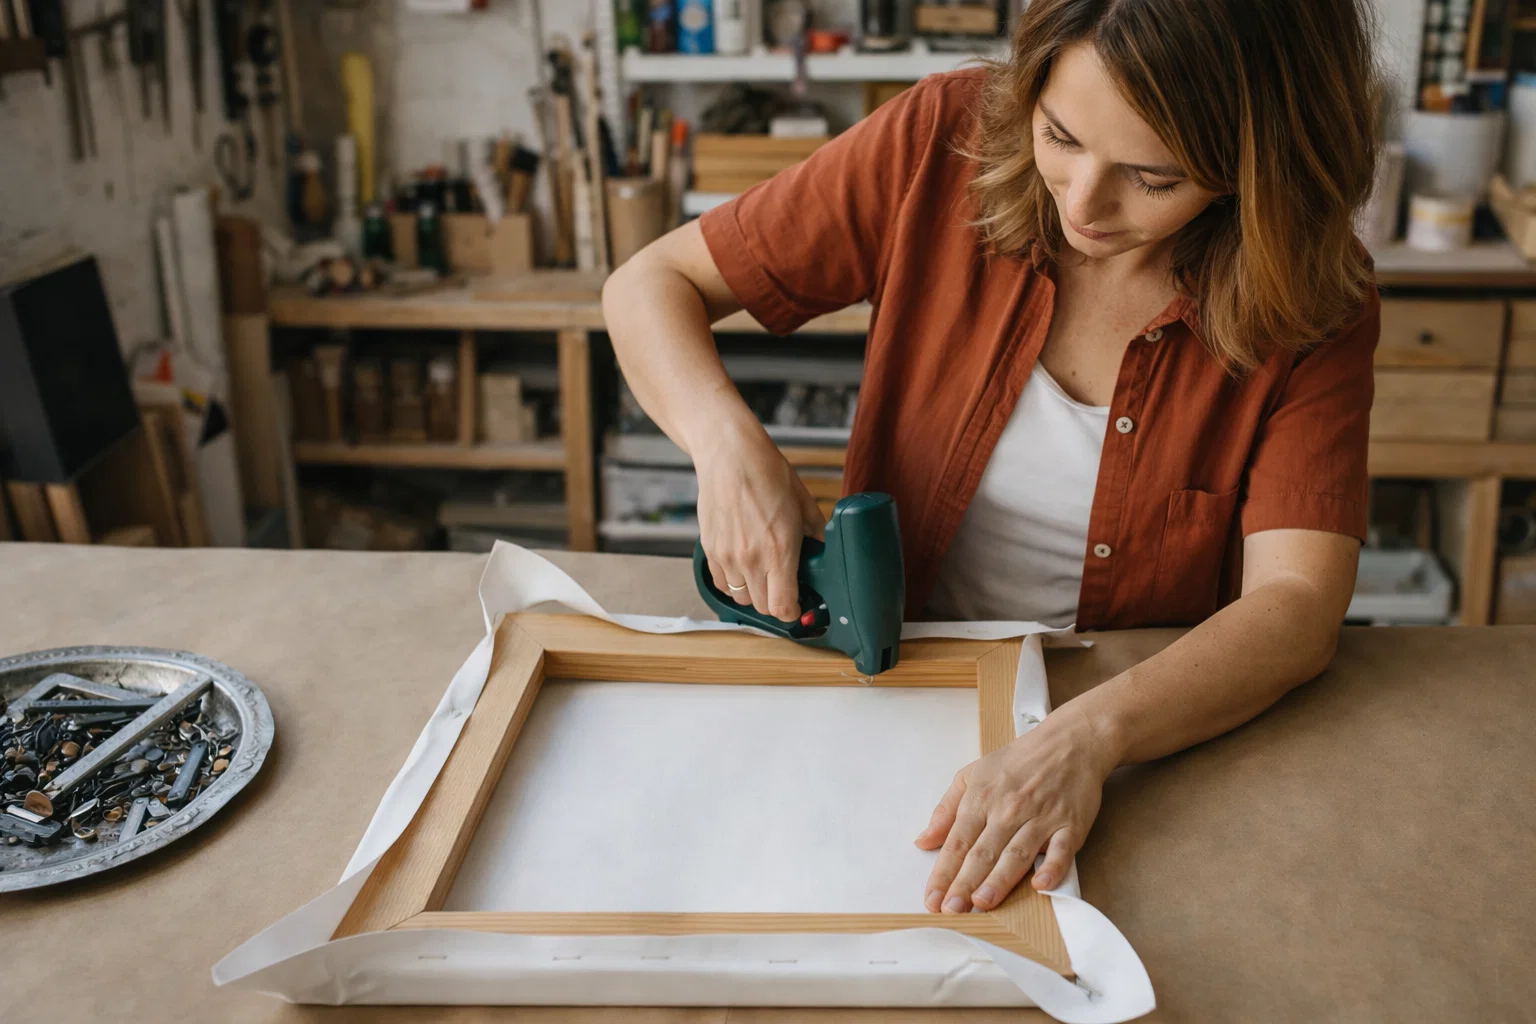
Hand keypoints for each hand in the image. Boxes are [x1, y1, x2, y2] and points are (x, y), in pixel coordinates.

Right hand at [694, 418, 824, 621]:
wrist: (730, 455)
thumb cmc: (767, 473)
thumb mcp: (803, 503)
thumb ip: (816, 534)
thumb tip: (825, 551)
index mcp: (779, 550)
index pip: (782, 606)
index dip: (793, 612)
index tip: (799, 606)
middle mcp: (750, 558)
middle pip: (762, 606)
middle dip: (776, 602)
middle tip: (785, 587)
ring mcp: (727, 556)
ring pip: (741, 596)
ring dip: (755, 592)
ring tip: (764, 573)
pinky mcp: (710, 549)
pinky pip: (721, 582)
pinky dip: (734, 581)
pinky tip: (744, 565)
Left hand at [914, 705, 1116, 911]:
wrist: (1069, 742)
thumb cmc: (1018, 761)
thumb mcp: (972, 774)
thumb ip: (946, 809)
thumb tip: (923, 841)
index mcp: (982, 798)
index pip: (957, 842)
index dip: (943, 872)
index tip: (931, 898)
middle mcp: (1009, 810)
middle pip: (983, 852)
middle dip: (964, 883)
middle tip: (951, 910)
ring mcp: (1041, 818)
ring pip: (1016, 854)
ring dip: (999, 880)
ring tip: (981, 903)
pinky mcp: (1071, 825)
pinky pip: (1061, 850)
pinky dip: (1052, 868)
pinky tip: (1040, 886)